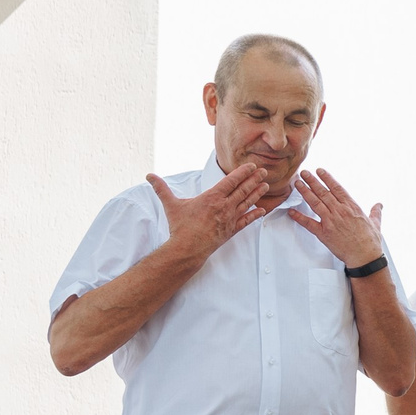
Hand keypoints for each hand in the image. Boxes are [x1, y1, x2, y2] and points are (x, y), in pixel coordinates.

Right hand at [149, 164, 265, 261]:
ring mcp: (229, 219)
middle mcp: (224, 206)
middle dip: (254, 179)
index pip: (231, 181)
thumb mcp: (171, 205)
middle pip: (243, 190)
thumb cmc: (180, 227)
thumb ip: (162, 189)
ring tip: (266, 185)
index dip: (243, 172)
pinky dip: (255, 215)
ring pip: (247, 203)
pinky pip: (246, 221)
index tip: (252, 166)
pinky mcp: (231, 231)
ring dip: (257, 193)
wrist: (187, 249)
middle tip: (264, 171)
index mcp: (212, 197)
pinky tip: (262, 210)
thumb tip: (149, 176)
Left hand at [284, 168, 385, 266]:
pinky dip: (299, 217)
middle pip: (323, 192)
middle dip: (312, 181)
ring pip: (315, 203)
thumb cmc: (370, 242)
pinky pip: (308, 223)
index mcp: (352, 207)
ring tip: (298, 184)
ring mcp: (330, 221)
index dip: (327, 178)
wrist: (365, 256)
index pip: (337, 188)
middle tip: (304, 173)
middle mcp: (340, 211)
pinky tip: (291, 211)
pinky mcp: (324, 233)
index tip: (320, 171)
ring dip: (305, 192)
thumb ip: (376, 212)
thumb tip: (379, 205)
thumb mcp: (376, 223)